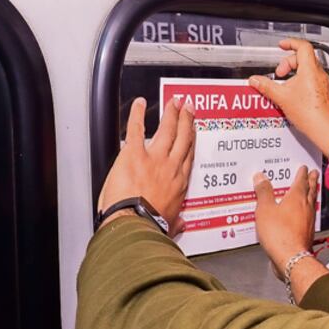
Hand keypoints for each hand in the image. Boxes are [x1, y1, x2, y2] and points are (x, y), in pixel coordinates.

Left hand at [98, 96, 195, 235]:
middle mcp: (171, 167)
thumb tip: (180, 225)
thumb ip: (175, 221)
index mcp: (179, 184)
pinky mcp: (134, 155)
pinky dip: (137, 114)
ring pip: (167, 131)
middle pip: (183, 138)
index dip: (192, 141)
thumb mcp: (169, 225)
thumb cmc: (150, 227)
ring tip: (174, 102)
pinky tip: (139, 104)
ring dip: (171, 114)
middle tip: (188, 108)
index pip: (188, 157)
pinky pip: (136, 129)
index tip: (193, 132)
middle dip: (186, 121)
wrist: (136, 225)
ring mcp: (154, 159)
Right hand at [248, 38, 328, 156]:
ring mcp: (323, 83)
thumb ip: (266, 86)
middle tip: (279, 73)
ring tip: (285, 84)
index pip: (303, 46)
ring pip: (308, 68)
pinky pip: (312, 79)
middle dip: (288, 62)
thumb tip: (255, 80)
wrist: (323, 128)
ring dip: (294, 72)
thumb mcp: (281, 97)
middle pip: (303, 57)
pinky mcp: (323, 92)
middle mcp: (319, 74)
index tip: (282, 45)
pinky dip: (301, 81)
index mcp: (310, 70)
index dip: (291, 43)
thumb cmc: (309, 113)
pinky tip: (293, 93)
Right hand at [253, 164, 320, 274]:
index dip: (302, 173)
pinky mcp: (307, 232)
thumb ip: (263, 192)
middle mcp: (306, 207)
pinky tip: (303, 214)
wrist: (291, 257)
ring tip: (310, 191)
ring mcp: (308, 220)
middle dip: (312, 181)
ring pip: (312, 203)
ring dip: (311, 195)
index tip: (304, 168)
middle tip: (314, 174)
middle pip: (311, 190)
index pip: (301, 181)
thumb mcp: (265, 209)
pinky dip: (307, 210)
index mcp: (297, 197)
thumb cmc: (279, 233)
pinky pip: (308, 216)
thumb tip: (261, 177)